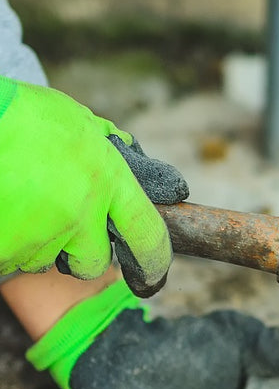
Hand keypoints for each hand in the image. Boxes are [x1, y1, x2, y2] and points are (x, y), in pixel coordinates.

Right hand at [0, 76, 187, 296]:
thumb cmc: (21, 115)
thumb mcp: (76, 120)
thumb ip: (104, 144)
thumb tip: (125, 150)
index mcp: (109, 179)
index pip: (149, 236)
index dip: (154, 263)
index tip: (152, 274)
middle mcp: (81, 213)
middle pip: (94, 263)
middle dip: (81, 254)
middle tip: (62, 228)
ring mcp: (43, 234)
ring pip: (46, 260)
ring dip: (38, 242)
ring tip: (22, 204)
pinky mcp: (8, 248)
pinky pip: (12, 260)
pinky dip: (9, 243)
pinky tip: (5, 212)